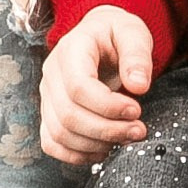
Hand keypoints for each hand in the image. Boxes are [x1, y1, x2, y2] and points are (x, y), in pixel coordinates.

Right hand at [40, 6, 154, 163]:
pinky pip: (52, 143)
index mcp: (71, 51)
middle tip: (138, 130)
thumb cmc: (116, 34)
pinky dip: (77, 154)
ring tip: (126, 138)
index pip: (78, 87)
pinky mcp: (50, 114)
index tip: (136, 110)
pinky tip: (104, 149)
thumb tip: (139, 86)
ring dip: (95, 144)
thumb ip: (137, 56)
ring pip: (59, 133)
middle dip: (107, 130)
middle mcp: (52, 75)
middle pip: (68, 115)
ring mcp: (47, 97)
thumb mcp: (132, 32)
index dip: (108, 106)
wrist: (100, 35)